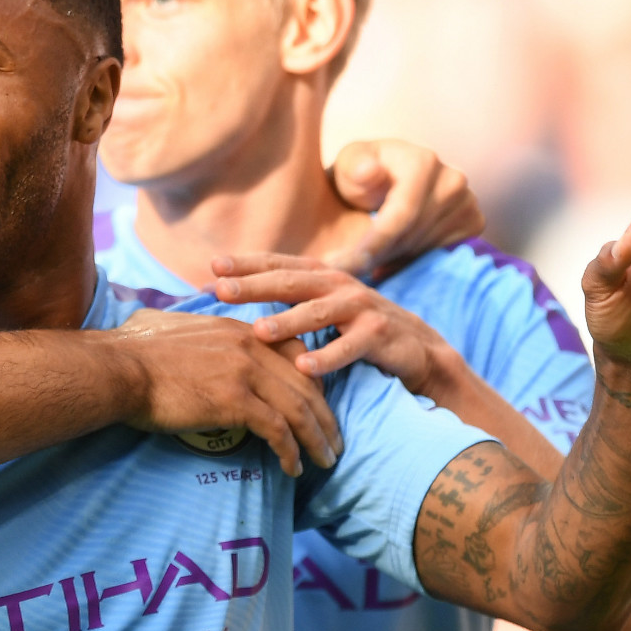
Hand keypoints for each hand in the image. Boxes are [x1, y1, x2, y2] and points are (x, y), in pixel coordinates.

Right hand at [114, 308, 342, 477]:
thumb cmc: (129, 351)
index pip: (293, 351)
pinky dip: (291, 451)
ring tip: (326, 460)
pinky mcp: (235, 401)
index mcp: (237, 329)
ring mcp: (245, 372)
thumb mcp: (163, 326)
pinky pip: (278, 430)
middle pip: (305, 382)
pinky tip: (293, 467)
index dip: (311, 380)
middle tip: (334, 440)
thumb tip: (160, 328)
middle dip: (325, 415)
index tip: (315, 405)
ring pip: (300, 408)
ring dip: (317, 438)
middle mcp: (249, 346)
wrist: (117, 368)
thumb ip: (180, 328)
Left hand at [209, 252, 452, 391]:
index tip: (213, 265)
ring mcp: (360, 308)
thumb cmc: (356, 326)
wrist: (416, 348)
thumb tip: (232, 292)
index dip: (247, 263)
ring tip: (258, 332)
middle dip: (255, 285)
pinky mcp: (378, 334)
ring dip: (288, 322)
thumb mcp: (322, 306)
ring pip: (318, 313)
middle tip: (222, 290)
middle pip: (291, 283)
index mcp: (320, 277)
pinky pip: (349, 347)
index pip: (277, 265)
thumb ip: (287, 298)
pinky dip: (327, 357)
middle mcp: (338, 286)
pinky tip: (303, 367)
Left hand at [320, 139, 480, 276]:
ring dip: (393, 260)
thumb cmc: (361, 174)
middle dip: (380, 256)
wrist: (388, 180)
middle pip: (414, 235)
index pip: (402, 213)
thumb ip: (353, 167)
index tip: (352, 265)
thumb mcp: (349, 164)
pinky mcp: (474, 222)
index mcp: (423, 162)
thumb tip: (368, 173)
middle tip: (351, 270)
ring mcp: (468, 201)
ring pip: (425, 249)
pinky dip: (413, 262)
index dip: (377, 242)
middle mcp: (453, 179)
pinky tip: (393, 258)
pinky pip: (442, 255)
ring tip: (369, 261)